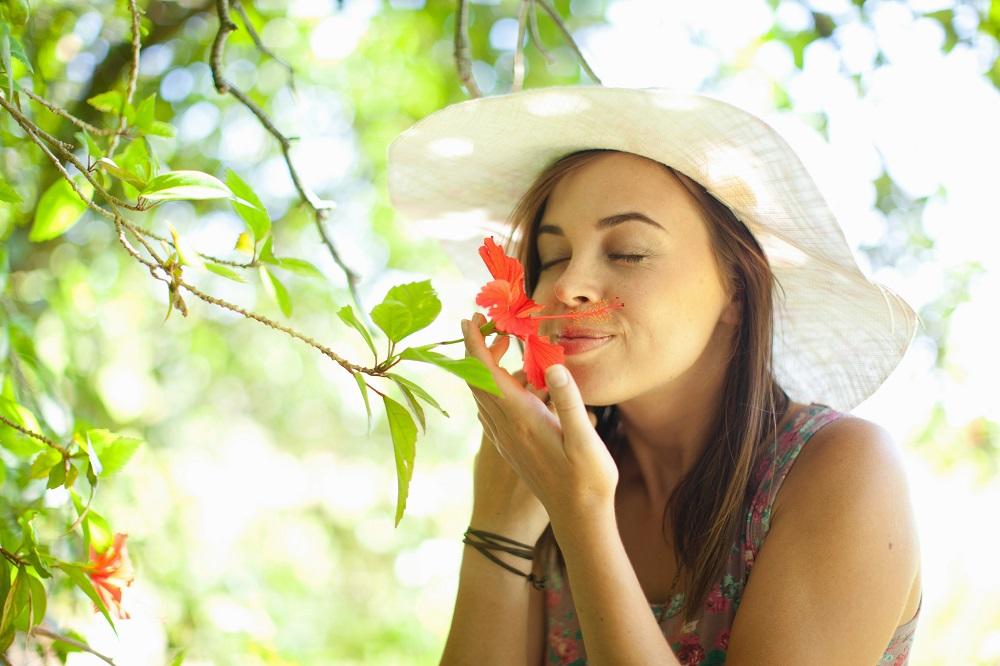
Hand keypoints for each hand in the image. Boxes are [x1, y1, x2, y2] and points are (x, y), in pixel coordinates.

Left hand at [462, 313, 618, 534]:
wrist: (578, 518)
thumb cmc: (587, 479)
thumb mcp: (585, 439)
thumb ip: (569, 401)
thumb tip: (554, 366)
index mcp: (521, 419)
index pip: (487, 374)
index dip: (475, 344)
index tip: (469, 318)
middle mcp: (506, 428)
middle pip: (477, 381)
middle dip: (477, 349)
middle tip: (491, 325)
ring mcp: (505, 440)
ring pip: (481, 396)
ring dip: (483, 368)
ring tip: (502, 347)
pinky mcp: (510, 448)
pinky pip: (489, 411)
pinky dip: (490, 388)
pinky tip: (508, 385)